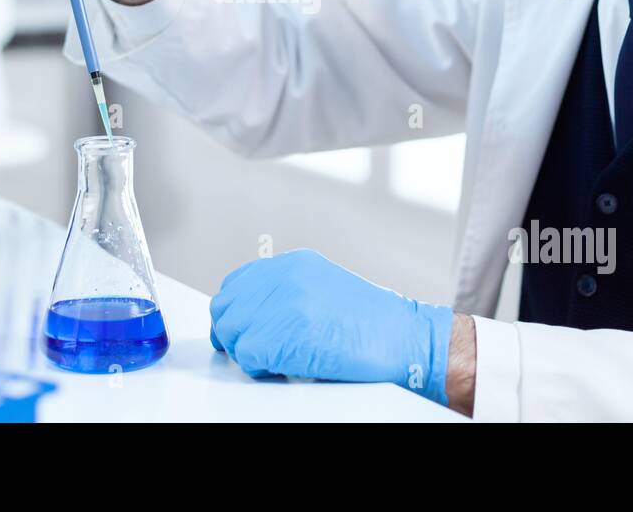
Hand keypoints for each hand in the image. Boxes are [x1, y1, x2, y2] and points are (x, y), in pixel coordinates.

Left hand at [208, 249, 454, 404]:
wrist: (405, 339)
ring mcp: (284, 303)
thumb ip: (288, 292)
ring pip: (231, 331)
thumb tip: (254, 314)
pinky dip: (259, 368)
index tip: (237, 330)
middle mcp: (285, 277)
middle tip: (253, 352)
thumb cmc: (373, 324)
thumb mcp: (324, 288)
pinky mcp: (285, 334)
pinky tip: (283, 368)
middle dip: (234, 333)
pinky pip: (247, 355)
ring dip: (247, 351)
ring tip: (274, 360)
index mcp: (293, 264)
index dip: (234, 312)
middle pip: (227, 307)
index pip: (237, 283)